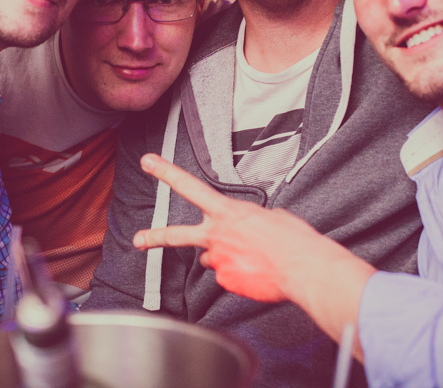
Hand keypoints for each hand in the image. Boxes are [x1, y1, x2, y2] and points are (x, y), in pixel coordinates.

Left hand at [133, 153, 326, 301]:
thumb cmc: (293, 239)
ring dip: (227, 256)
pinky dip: (241, 272)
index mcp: (227, 211)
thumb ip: (248, 221)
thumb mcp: (272, 216)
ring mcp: (219, 260)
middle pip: (177, 235)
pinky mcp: (226, 280)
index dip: (166, 173)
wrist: (304, 268)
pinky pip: (229, 274)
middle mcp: (217, 235)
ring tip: (253, 257)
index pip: (189, 186)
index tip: (149, 162)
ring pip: (213, 257)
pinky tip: (258, 270)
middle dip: (154, 236)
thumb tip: (243, 232)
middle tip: (138, 239)